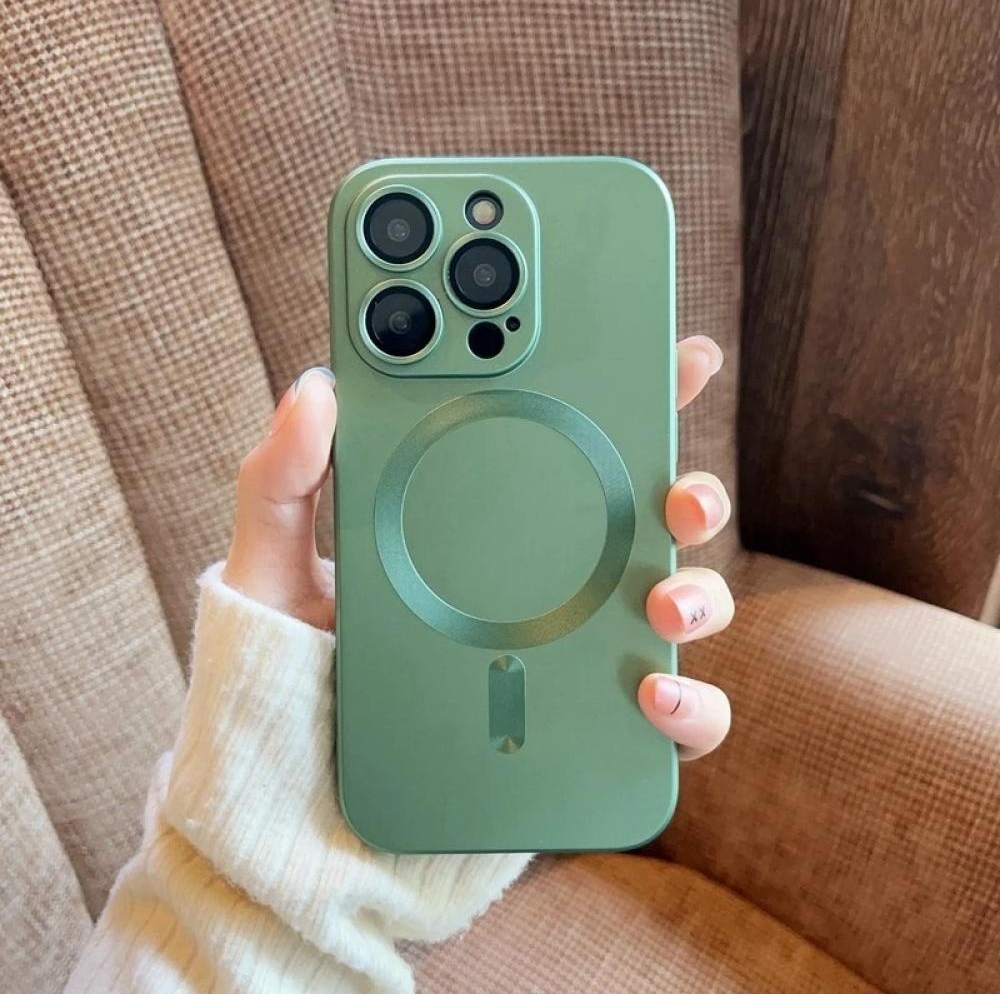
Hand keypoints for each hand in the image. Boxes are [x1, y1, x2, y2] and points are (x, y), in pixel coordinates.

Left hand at [223, 337, 732, 761]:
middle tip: (678, 494)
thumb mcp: (275, 566)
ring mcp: (575, 656)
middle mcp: (549, 584)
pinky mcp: (588, 730)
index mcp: (490, 525)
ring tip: (662, 604)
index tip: (678, 355)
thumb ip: (286, 479)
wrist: (301, 788)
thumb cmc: (295, 668)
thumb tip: (316, 388)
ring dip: (700, 595)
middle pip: (649, 521)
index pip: (574, 446)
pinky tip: (650, 697)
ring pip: (680, 608)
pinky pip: (668, 721)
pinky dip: (687, 709)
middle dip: (692, 491)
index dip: (633, 395)